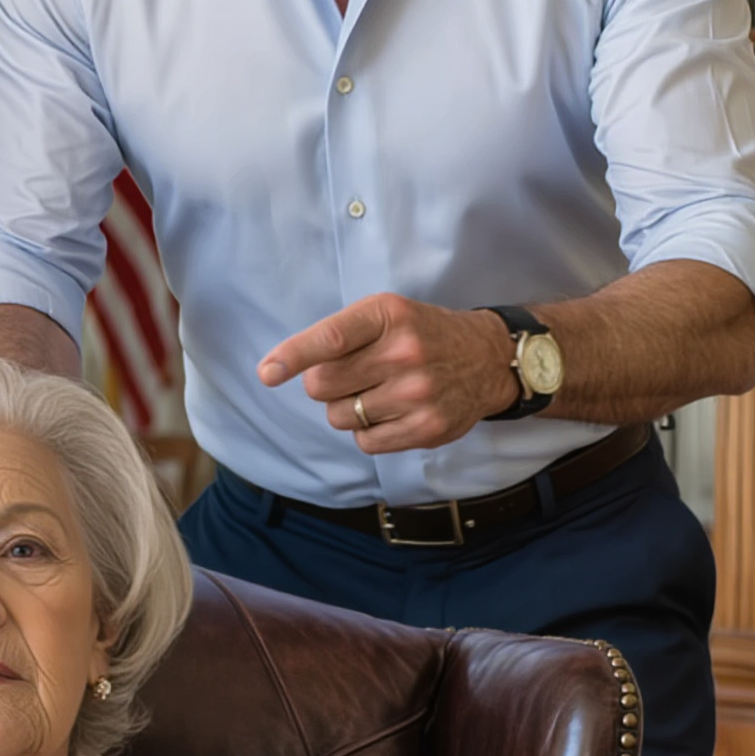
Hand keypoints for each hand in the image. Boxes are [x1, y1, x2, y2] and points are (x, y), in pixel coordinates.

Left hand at [257, 294, 519, 452]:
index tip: (267, 373)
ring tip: (377, 392)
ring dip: (346, 409)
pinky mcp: (427, 427)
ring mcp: (418, 393)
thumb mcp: (387, 313)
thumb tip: (278, 370)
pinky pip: (365, 442)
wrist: (488, 359)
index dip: (293, 356)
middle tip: (353, 375)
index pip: (331, 338)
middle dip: (324, 384)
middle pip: (322, 385)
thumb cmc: (422, 334)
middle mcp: (405, 352)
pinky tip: (392, 412)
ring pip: (339, 417)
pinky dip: (368, 431)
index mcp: (389, 315)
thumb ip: (338, 335)